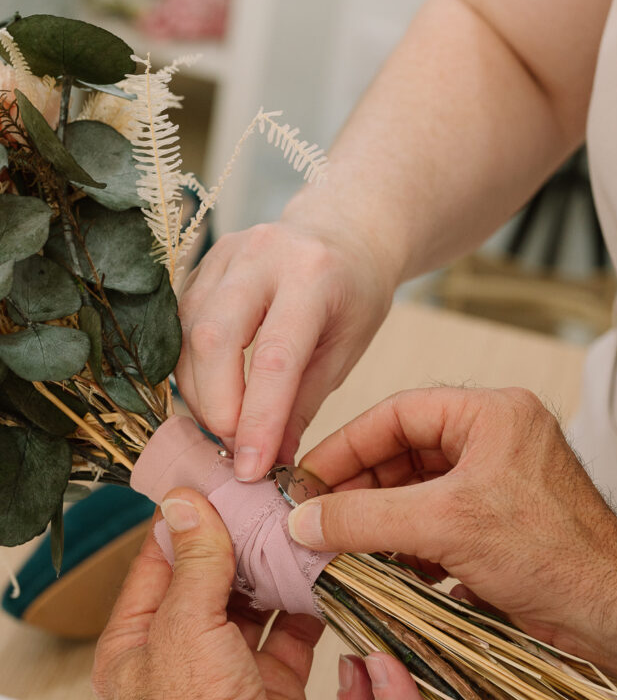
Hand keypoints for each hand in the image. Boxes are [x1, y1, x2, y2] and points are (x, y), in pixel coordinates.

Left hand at [93, 488, 322, 699]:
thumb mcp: (184, 624)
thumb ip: (194, 561)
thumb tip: (185, 506)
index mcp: (133, 646)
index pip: (153, 569)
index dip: (180, 528)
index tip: (206, 490)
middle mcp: (177, 656)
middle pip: (204, 583)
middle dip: (232, 548)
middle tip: (257, 506)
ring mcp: (225, 669)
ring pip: (248, 605)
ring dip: (268, 575)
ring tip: (289, 534)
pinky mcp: (269, 681)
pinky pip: (286, 632)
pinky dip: (301, 606)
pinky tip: (313, 576)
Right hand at [174, 216, 395, 480]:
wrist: (342, 230)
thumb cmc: (353, 294)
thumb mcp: (346, 350)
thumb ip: (304, 404)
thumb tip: (271, 462)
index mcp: (312, 274)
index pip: (274, 358)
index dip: (257, 420)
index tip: (250, 468)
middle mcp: (261, 256)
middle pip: (213, 339)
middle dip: (217, 407)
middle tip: (235, 448)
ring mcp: (223, 255)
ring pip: (188, 335)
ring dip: (201, 394)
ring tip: (228, 427)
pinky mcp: (200, 265)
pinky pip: (180, 328)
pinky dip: (192, 372)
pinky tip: (214, 396)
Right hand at [292, 386, 616, 683]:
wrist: (609, 614)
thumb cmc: (553, 554)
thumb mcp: (446, 524)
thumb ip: (366, 518)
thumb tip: (304, 520)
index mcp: (491, 416)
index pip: (397, 415)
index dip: (345, 446)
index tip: (305, 478)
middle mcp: (492, 443)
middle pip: (401, 455)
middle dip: (357, 490)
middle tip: (314, 519)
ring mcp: (493, 486)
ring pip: (413, 494)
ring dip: (375, 521)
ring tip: (337, 546)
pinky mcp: (493, 527)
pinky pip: (431, 525)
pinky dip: (401, 545)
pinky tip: (377, 568)